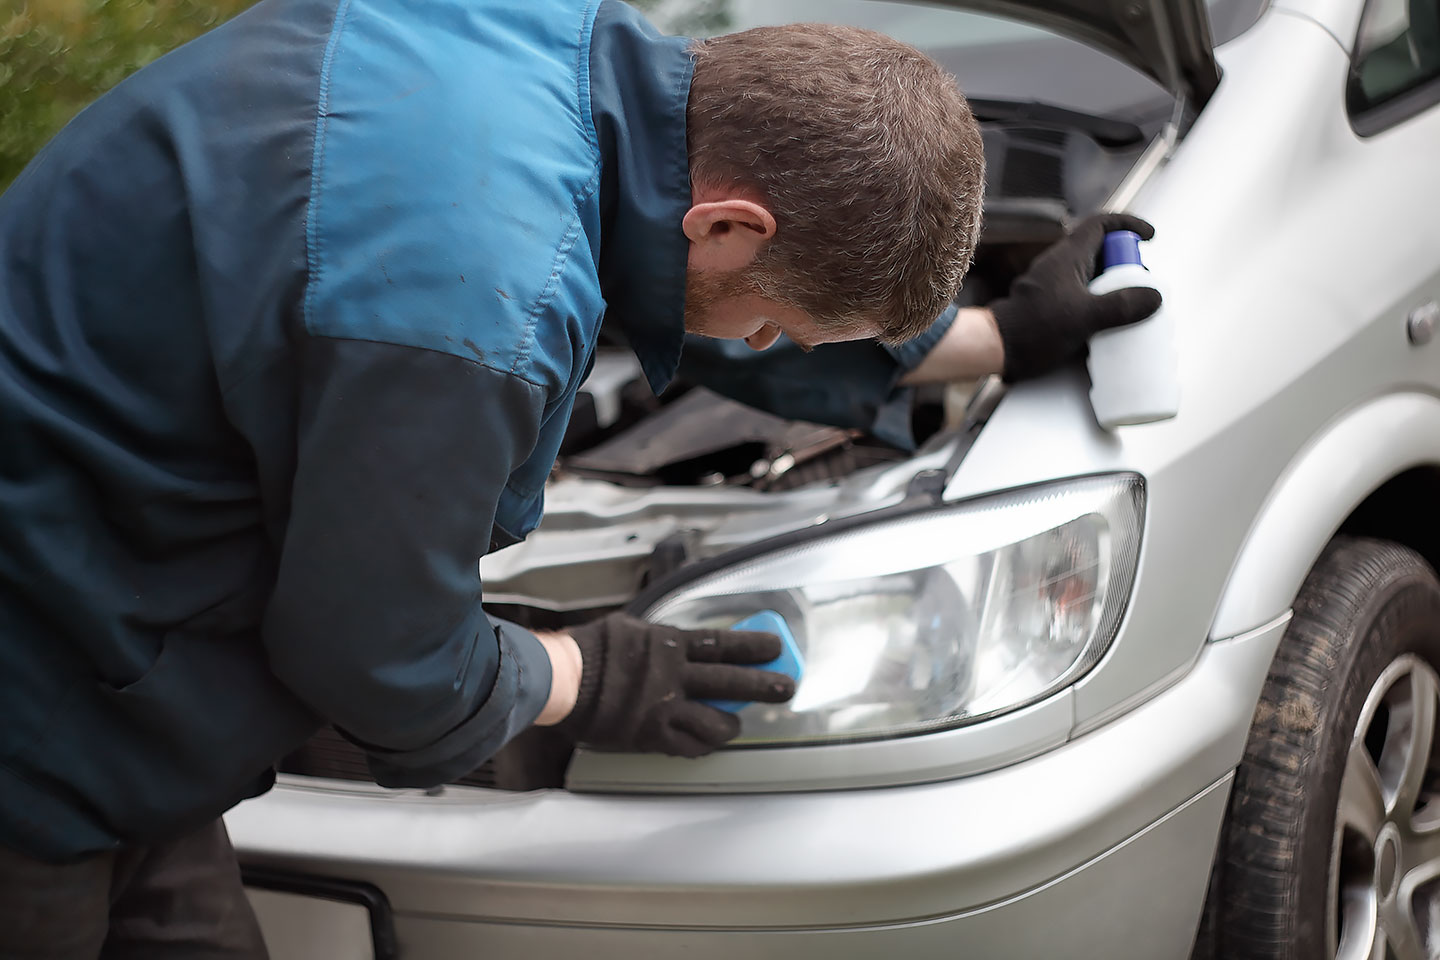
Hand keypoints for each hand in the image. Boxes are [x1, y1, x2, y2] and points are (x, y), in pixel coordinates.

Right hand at [555, 613, 795, 757]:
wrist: (563, 681)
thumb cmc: (591, 649)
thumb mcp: (630, 629)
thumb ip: (659, 638)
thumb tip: (679, 641)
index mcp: (668, 644)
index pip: (721, 644)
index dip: (752, 646)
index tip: (777, 646)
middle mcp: (673, 676)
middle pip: (729, 682)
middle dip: (762, 685)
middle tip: (786, 688)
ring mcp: (664, 709)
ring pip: (715, 722)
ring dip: (731, 724)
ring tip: (737, 723)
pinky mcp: (652, 736)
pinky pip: (688, 747)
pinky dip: (703, 745)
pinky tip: (709, 743)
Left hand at [990, 213, 1162, 381]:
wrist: (996, 350)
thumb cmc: (1033, 330)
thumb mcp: (1084, 318)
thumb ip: (1121, 306)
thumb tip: (1153, 297)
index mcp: (1067, 257)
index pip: (1101, 224)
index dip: (1128, 224)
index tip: (1149, 238)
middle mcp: (1060, 266)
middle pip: (1102, 252)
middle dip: (1126, 264)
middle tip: (1141, 286)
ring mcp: (1054, 286)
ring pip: (1093, 276)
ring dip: (1114, 287)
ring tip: (1130, 309)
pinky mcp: (1052, 306)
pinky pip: (1083, 295)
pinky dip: (1100, 303)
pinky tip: (1109, 325)